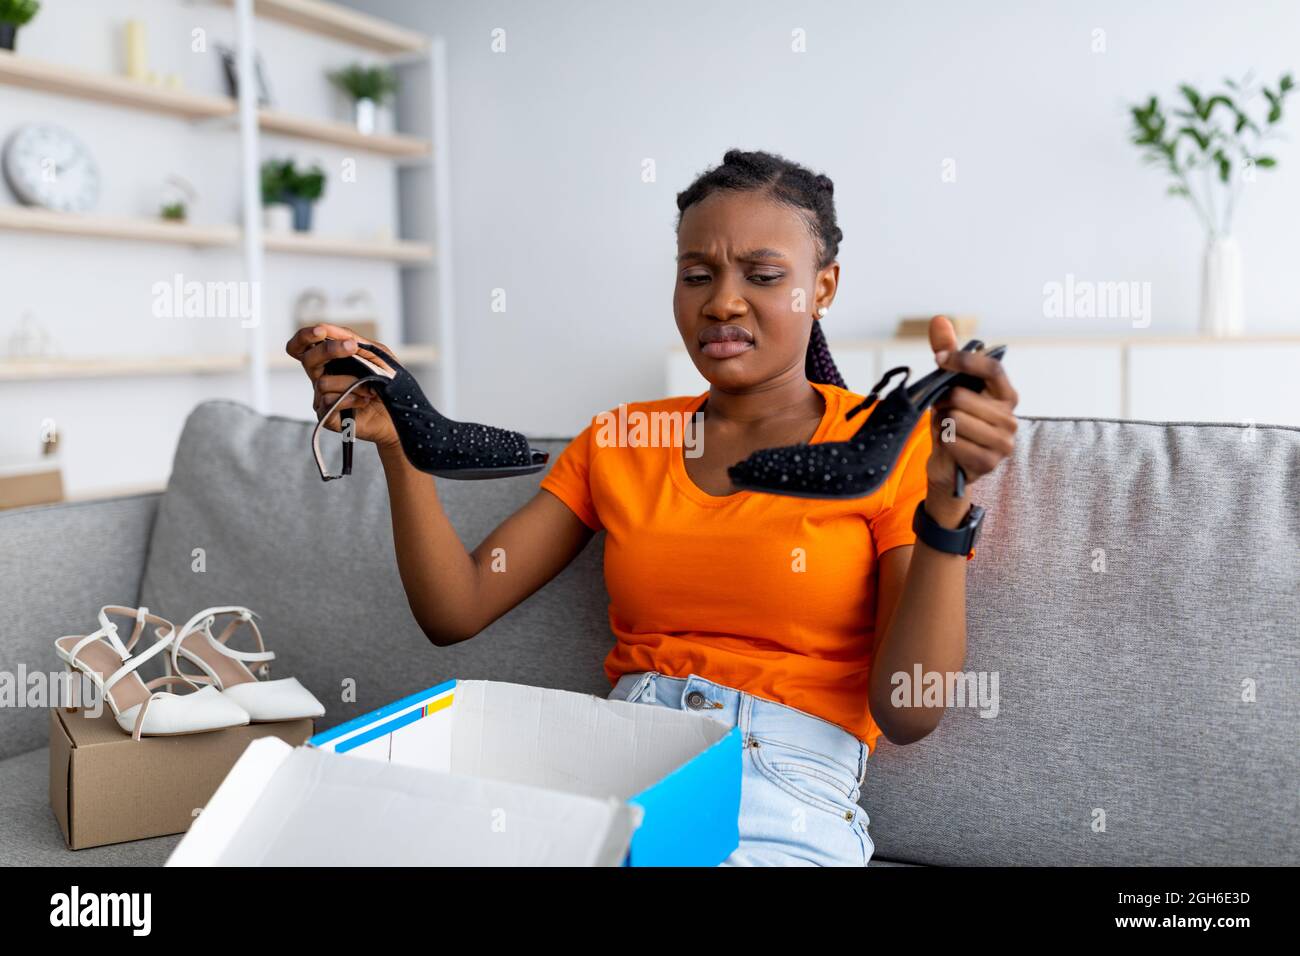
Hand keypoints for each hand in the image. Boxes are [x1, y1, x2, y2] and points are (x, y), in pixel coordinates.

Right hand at [284, 323, 399, 450]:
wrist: (400, 412)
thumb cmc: (387, 383)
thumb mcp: (377, 355)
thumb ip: (355, 341)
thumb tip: (331, 330)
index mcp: (329, 361)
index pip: (303, 346)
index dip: (305, 337)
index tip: (321, 331)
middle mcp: (322, 378)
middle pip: (308, 359)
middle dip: (328, 350)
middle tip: (352, 347)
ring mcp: (322, 398)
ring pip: (323, 382)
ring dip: (352, 382)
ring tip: (370, 389)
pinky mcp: (327, 417)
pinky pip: (329, 402)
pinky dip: (350, 398)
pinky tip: (364, 401)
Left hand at [923, 315, 1019, 526]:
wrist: (948, 464)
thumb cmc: (952, 421)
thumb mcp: (948, 386)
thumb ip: (947, 352)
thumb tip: (938, 319)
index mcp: (1006, 395)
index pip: (993, 368)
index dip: (965, 360)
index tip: (939, 359)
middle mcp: (1010, 418)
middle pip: (963, 396)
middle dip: (943, 402)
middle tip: (943, 410)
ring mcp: (1003, 443)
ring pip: (956, 418)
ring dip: (942, 423)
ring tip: (949, 429)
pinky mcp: (989, 462)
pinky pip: (953, 441)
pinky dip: (944, 442)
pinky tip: (951, 447)